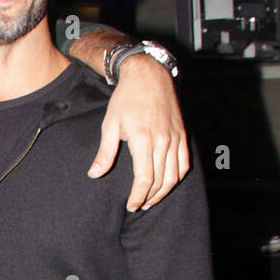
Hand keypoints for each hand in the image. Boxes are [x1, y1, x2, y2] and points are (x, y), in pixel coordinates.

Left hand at [88, 54, 188, 211]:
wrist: (148, 75)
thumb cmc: (126, 98)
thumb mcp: (110, 124)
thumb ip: (105, 152)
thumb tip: (94, 174)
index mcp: (143, 139)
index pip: (144, 178)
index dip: (137, 196)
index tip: (130, 205)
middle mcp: (162, 140)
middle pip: (160, 181)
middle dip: (148, 198)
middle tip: (138, 205)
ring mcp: (175, 137)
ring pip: (174, 175)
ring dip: (163, 192)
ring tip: (150, 200)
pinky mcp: (182, 134)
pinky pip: (184, 163)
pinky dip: (177, 178)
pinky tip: (167, 184)